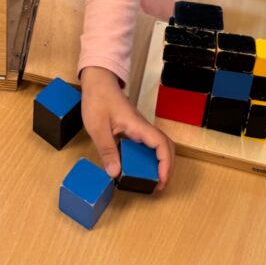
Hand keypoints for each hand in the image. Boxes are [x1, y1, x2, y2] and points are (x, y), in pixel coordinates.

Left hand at [80, 66, 174, 189]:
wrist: (97, 80)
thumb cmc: (97, 99)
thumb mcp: (97, 127)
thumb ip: (107, 150)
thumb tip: (115, 173)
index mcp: (137, 125)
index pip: (161, 144)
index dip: (165, 164)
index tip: (161, 180)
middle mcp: (142, 126)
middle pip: (166, 145)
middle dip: (168, 166)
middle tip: (159, 184)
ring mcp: (139, 126)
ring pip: (159, 144)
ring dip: (160, 161)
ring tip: (152, 178)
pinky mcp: (134, 127)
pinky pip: (148, 143)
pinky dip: (150, 156)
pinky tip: (139, 166)